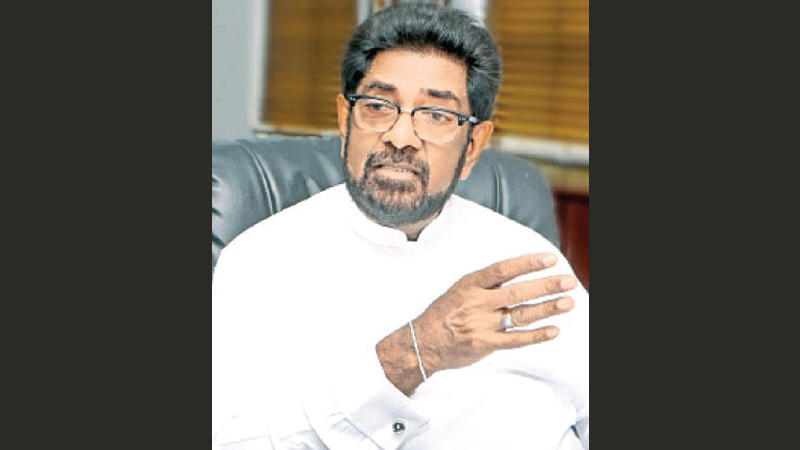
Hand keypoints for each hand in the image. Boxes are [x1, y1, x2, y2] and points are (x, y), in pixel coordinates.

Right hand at [377, 253, 576, 394]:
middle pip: (518, 292)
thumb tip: (517, 272)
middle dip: (546, 286)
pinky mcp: (485, 344)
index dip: (528, 263)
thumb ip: (486, 284)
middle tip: (568, 281)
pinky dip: (536, 336)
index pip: (504, 270)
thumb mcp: (459, 289)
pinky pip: (515, 340)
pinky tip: (553, 331)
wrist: (422, 343)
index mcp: (471, 284)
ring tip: (568, 302)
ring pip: (521, 315)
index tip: (550, 259)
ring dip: (547, 308)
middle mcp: (478, 303)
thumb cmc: (444, 314)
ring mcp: (482, 324)